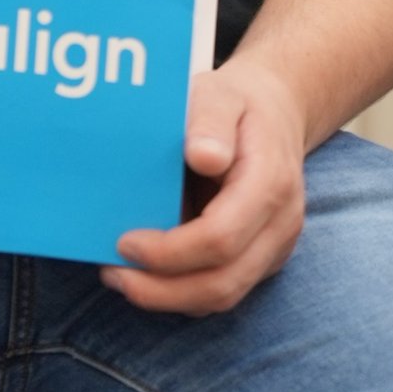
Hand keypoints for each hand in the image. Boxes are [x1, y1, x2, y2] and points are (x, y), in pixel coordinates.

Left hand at [103, 61, 306, 315]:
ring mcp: (273, 247)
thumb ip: (210, 120)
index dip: (170, 251)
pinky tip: (146, 274)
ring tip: (120, 277)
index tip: (125, 241)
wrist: (275, 115)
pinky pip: (221, 289)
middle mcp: (279, 225)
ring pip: (223, 296)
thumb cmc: (237, 105)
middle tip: (112, 273)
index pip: (221, 237)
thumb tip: (204, 156)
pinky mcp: (259, 259)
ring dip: (168, 297)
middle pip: (223, 282)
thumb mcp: (220, 94)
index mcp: (270, 183)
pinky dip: (181, 291)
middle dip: (162, 289)